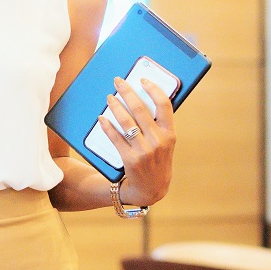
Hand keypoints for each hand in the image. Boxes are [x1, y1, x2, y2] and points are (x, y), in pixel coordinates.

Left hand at [98, 76, 175, 205]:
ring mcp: (144, 151)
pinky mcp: (130, 159)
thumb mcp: (165, 144)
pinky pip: (115, 137)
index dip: (153, 90)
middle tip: (118, 81)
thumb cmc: (157, 160)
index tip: (142, 80)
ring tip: (109, 97)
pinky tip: (101, 118)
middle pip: (140, 109)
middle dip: (127, 92)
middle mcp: (158, 142)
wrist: (151, 190)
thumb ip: (158, 125)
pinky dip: (107, 126)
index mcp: (169, 135)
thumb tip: (143, 98)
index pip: (164, 106)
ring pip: (126, 121)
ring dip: (115, 106)